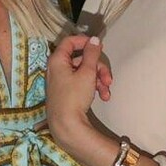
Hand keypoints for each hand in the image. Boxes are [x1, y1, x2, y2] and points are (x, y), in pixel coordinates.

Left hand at [46, 33, 111, 148]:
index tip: (98, 46)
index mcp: (58, 60)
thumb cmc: (74, 97)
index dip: (85, 41)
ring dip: (98, 80)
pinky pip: (81, 83)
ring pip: (84, 73)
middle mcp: (57, 69)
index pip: (69, 41)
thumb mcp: (87, 73)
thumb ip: (92, 54)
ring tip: (106, 92)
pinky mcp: (66, 93)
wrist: (66, 125)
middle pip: (81, 59)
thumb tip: (94, 40)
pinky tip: (103, 97)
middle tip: (108, 78)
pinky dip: (92, 88)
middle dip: (98, 68)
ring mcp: (61, 81)